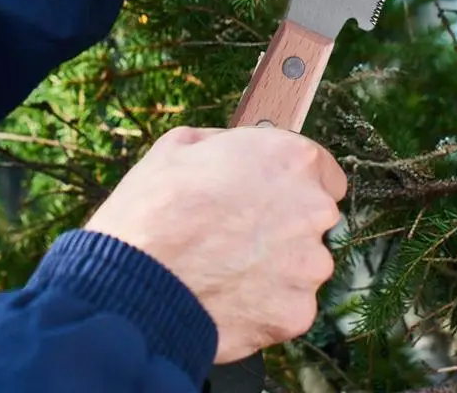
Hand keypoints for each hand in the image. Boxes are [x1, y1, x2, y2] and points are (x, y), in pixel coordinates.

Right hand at [84, 125, 347, 363]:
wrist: (132, 279)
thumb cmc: (154, 207)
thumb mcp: (184, 144)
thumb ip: (231, 146)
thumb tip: (238, 153)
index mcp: (294, 159)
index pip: (323, 171)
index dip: (294, 183)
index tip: (274, 194)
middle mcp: (314, 209)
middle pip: (314, 218)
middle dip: (285, 224)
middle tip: (238, 233)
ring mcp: (309, 264)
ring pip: (303, 264)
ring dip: (277, 266)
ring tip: (226, 268)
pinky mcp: (297, 312)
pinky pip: (288, 305)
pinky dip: (265, 304)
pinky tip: (227, 295)